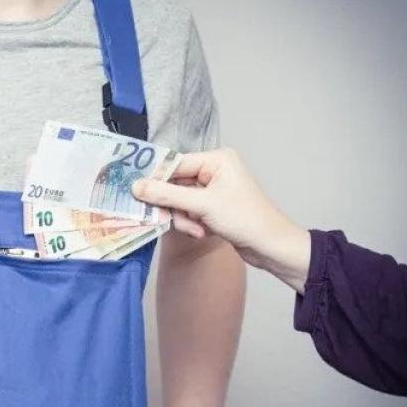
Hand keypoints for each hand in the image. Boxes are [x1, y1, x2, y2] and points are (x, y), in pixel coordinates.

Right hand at [131, 148, 310, 291]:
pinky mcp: (212, 208)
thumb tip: (135, 186)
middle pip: (175, 184)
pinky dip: (192, 224)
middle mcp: (214, 171)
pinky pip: (189, 212)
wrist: (271, 247)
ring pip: (179, 201)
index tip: (135, 190)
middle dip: (174, 205)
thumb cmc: (244, 219)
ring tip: (197, 229)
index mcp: (216, 160)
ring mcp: (213, 190)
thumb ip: (167, 195)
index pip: (175, 164)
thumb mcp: (202, 205)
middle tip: (167, 217)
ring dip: (184, 218)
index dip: (156, 178)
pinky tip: (203, 233)